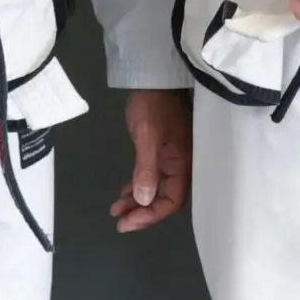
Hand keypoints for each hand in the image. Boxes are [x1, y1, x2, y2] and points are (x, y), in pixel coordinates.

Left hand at [110, 88, 192, 233]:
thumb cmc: (152, 105)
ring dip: (137, 201)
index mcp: (183, 161)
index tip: (128, 222)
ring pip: (156, 188)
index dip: (151, 215)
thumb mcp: (147, 136)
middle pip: (165, 198)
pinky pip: (151, 176)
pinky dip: (137, 187)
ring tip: (116, 211)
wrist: (154, 77)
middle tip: (119, 222)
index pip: (172, 200)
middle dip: (143, 212)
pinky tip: (122, 194)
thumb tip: (144, 201)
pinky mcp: (160, 149)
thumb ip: (146, 169)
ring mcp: (171, 156)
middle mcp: (181, 163)